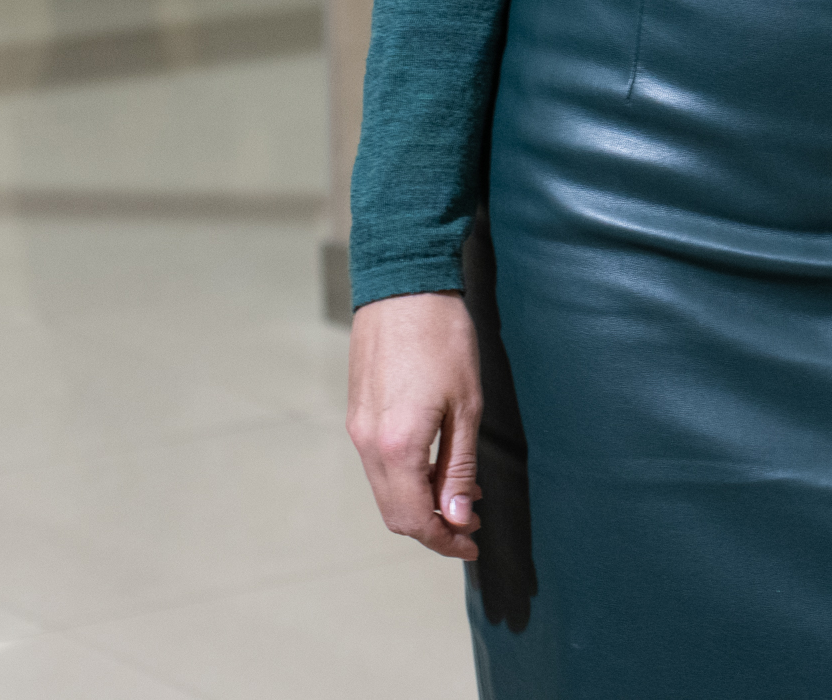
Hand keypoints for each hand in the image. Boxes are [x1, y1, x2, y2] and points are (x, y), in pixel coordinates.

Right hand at [346, 290, 483, 559]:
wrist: (404, 286)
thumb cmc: (444, 339)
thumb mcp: (467, 406)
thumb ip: (459, 467)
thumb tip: (459, 517)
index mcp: (397, 447)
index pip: (414, 519)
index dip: (444, 540)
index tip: (473, 544)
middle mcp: (368, 445)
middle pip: (395, 513)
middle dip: (432, 527)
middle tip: (471, 525)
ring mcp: (358, 429)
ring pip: (385, 490)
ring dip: (420, 502)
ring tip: (463, 495)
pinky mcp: (358, 414)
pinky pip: (379, 465)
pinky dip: (407, 478)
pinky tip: (438, 466)